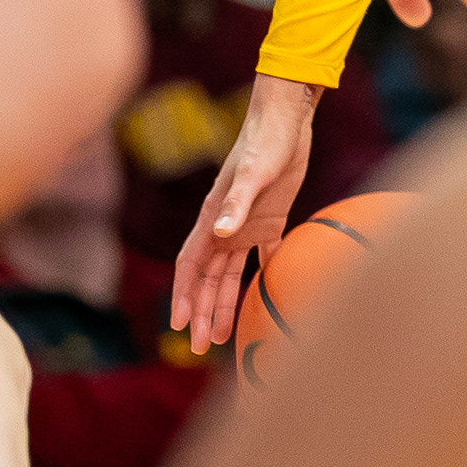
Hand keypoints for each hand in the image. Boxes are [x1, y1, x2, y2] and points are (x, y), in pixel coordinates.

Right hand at [171, 76, 320, 354]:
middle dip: (201, 311)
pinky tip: (262, 299)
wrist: (287, 119)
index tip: (180, 325)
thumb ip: (237, 202)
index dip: (183, 295)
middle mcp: (225, 226)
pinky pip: (261, 256)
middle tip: (200, 348)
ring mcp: (246, 224)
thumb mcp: (253, 172)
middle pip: (207, 278)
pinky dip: (260, 278)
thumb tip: (219, 233)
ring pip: (229, 274)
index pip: (190, 265)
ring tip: (222, 336)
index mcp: (213, 217)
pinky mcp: (270, 220)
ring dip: (224, 303)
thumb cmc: (266, 141)